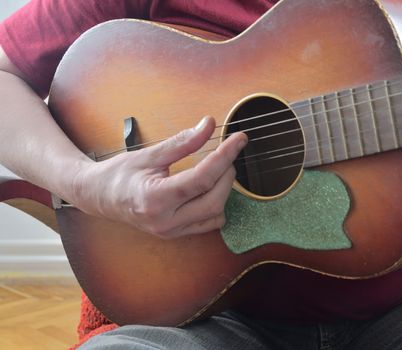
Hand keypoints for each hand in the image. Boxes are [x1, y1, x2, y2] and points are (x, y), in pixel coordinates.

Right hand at [70, 116, 246, 237]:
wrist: (98, 196)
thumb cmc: (119, 174)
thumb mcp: (150, 154)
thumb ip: (182, 142)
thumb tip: (209, 125)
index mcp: (156, 198)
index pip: (202, 178)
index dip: (225, 156)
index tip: (239, 139)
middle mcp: (165, 221)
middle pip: (214, 199)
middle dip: (226, 173)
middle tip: (227, 153)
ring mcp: (171, 231)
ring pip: (215, 214)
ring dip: (224, 189)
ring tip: (218, 169)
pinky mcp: (175, 234)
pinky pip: (207, 223)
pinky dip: (216, 204)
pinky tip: (210, 187)